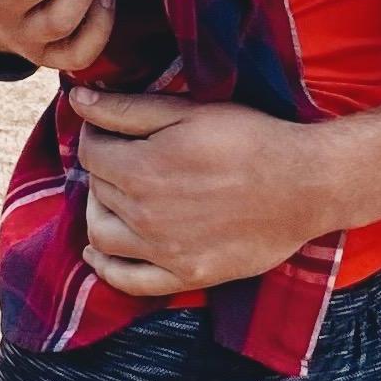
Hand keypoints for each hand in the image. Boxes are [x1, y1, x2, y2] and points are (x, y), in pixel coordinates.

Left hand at [68, 86, 380, 298]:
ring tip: (117, 197)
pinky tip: (100, 251)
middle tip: (126, 158)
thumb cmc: (250, 139)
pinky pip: (126, 281)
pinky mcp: (184, 275)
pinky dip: (104, 267)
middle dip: (103, 170)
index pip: (90, 152)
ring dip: (99, 213)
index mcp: (141, 168)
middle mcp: (143, 214)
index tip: (113, 131)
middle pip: (95, 190)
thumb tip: (77, 99)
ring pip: (100, 236)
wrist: (304, 185)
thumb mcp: (189, 111)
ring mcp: (162, 251)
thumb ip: (126, 108)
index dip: (97, 136)